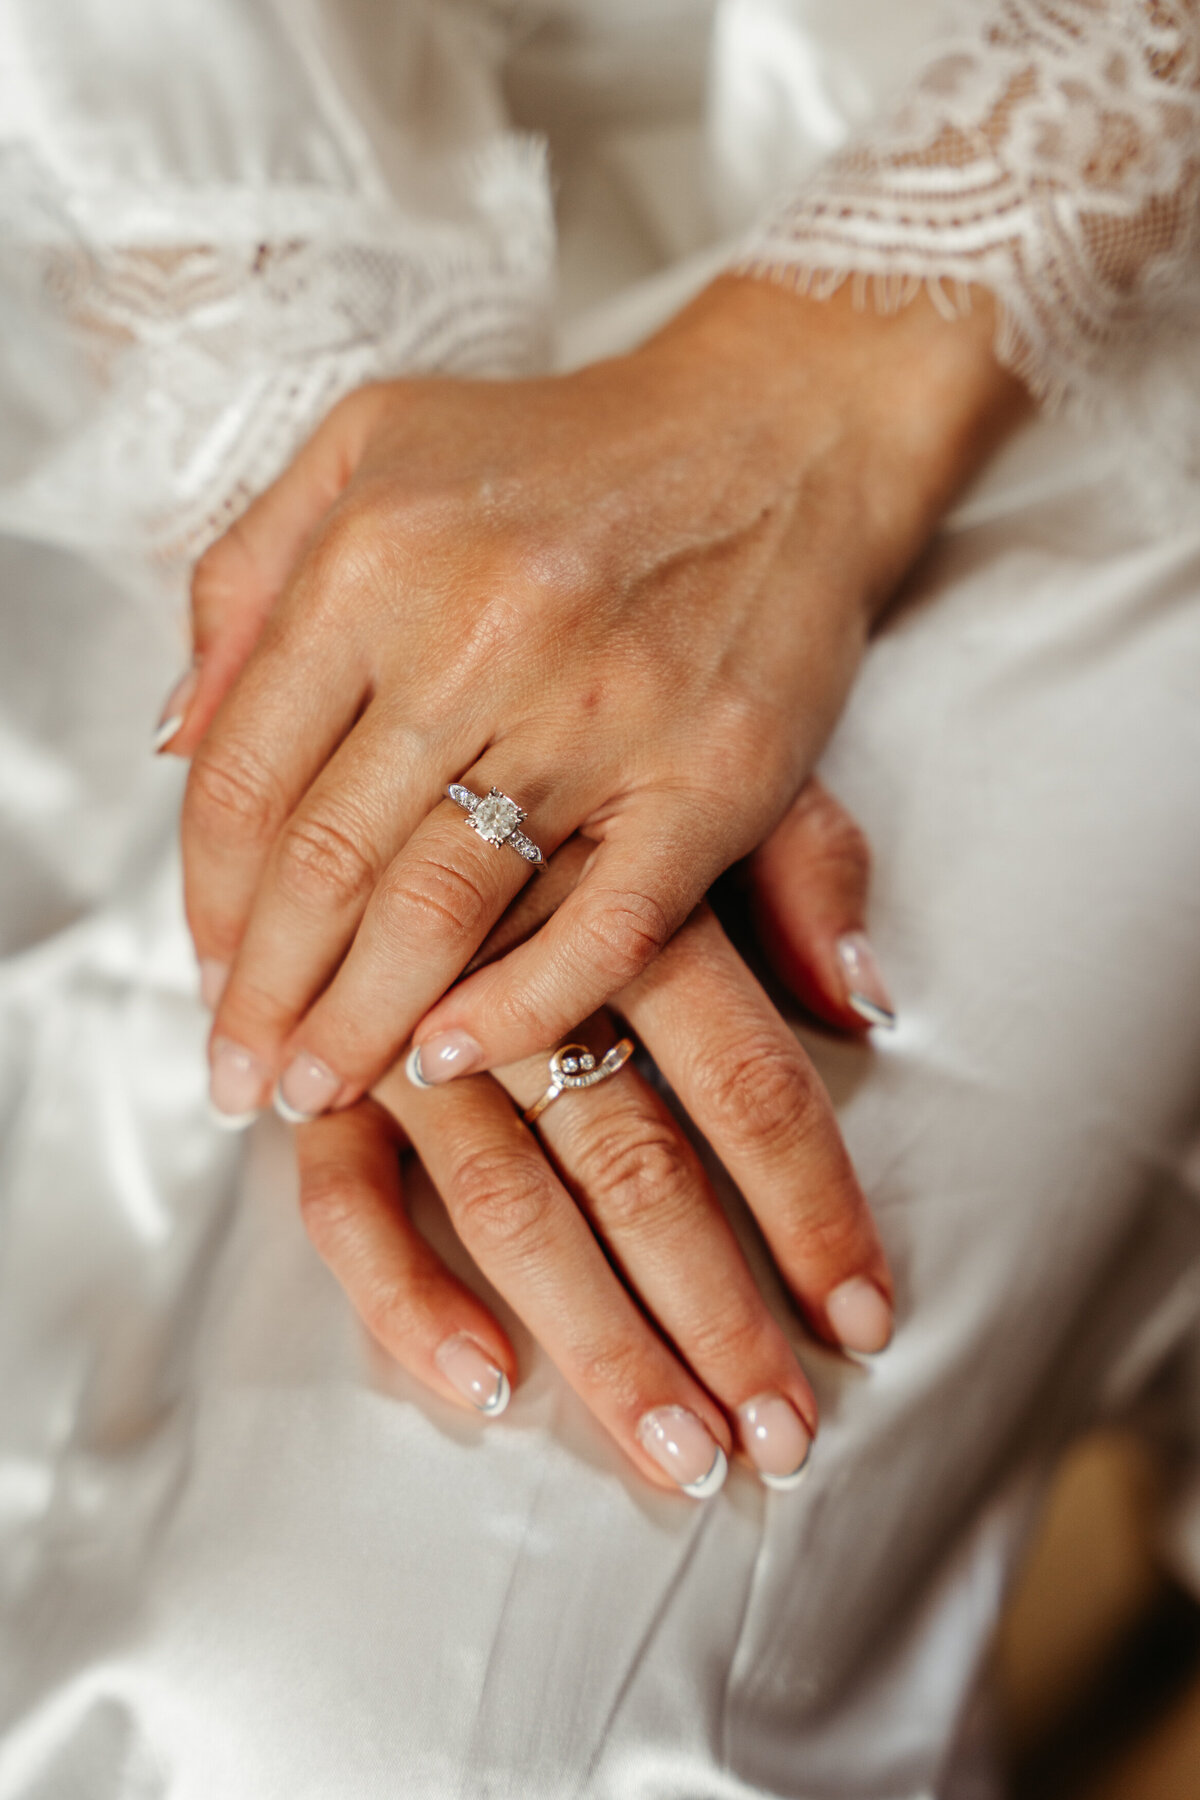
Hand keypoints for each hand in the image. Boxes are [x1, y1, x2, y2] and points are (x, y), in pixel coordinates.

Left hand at [165, 276, 1021, 1124]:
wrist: (778, 432)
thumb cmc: (563, 450)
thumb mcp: (367, 445)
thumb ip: (248, 577)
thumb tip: (172, 738)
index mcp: (376, 555)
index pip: (250, 776)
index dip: (211, 901)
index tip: (208, 978)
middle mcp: (477, 632)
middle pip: (330, 861)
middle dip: (267, 993)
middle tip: (242, 1073)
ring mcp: (600, 712)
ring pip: (443, 908)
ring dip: (363, 1023)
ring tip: (319, 1088)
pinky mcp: (710, 777)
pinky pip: (605, 928)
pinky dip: (523, 1006)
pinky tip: (455, 1054)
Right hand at [289, 782, 896, 1497]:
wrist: (395, 698)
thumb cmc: (577, 752)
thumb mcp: (699, 761)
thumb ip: (798, 865)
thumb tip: (871, 1002)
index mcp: (628, 904)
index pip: (748, 1085)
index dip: (814, 1209)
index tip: (866, 1321)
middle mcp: (522, 983)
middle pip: (638, 1173)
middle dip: (718, 1318)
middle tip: (784, 1440)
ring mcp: (410, 1038)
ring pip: (512, 1211)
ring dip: (600, 1346)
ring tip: (680, 1456)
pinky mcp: (327, 1079)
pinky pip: (346, 1206)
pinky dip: (408, 1297)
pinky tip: (485, 1383)